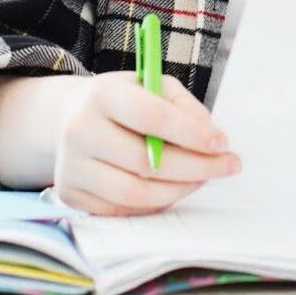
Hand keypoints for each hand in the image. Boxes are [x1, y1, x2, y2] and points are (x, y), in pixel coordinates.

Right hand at [52, 72, 241, 215]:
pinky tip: (173, 188)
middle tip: (227, 166)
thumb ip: (183, 105)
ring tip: (202, 178)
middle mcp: (81, 130)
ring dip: (179, 190)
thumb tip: (210, 138)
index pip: (152, 117)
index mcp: (102, 94)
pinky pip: (122, 210)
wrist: (68, 116)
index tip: (222, 143)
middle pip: (146, 161)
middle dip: (196, 167)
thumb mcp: (151, 84)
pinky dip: (155, 203)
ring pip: (135, 193)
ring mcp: (72, 166)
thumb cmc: (121, 99)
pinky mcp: (72, 194)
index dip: (192, 134)